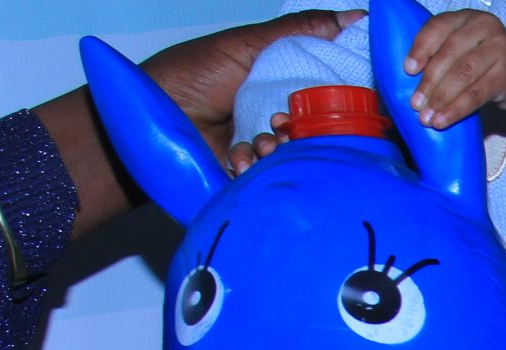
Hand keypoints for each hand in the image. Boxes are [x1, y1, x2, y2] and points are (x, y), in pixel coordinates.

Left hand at [44, 9, 356, 229]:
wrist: (149, 118)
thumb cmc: (189, 76)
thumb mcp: (246, 46)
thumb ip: (300, 32)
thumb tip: (356, 17)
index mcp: (283, 81)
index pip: (329, 89)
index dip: (338, 95)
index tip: (340, 98)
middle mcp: (280, 114)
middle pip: (321, 127)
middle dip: (308, 129)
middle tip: (282, 123)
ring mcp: (267, 146)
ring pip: (300, 155)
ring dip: (281, 149)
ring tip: (259, 143)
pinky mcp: (253, 173)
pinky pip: (275, 176)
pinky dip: (259, 168)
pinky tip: (241, 160)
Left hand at [403, 10, 505, 126]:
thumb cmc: (486, 58)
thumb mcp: (465, 45)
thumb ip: (443, 52)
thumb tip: (410, 79)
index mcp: (466, 17)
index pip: (438, 28)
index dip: (421, 48)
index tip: (408, 70)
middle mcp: (484, 28)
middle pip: (449, 54)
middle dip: (429, 82)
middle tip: (415, 104)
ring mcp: (499, 50)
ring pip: (462, 75)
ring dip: (441, 99)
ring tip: (426, 117)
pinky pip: (476, 94)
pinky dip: (456, 109)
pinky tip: (443, 120)